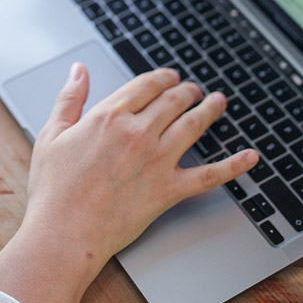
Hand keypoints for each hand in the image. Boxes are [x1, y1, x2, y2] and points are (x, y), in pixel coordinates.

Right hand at [28, 65, 256, 261]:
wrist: (65, 232)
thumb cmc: (54, 189)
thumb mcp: (52, 134)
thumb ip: (69, 98)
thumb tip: (79, 71)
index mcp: (109, 116)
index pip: (145, 85)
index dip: (161, 77)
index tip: (169, 76)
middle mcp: (137, 132)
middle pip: (172, 101)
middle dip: (186, 91)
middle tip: (193, 89)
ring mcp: (157, 160)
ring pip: (193, 125)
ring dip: (210, 109)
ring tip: (218, 102)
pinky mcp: (168, 190)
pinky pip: (209, 175)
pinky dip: (233, 165)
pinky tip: (250, 157)